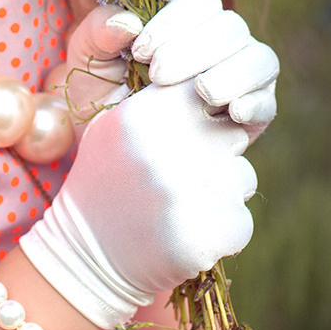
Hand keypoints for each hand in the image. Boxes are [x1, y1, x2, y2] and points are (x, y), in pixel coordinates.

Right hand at [20, 78, 256, 329]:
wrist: (89, 253)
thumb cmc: (106, 180)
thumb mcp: (114, 124)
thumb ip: (158, 97)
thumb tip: (208, 76)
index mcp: (148, 111)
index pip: (207, 89)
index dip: (201, 113)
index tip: (185, 132)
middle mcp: (172, 145)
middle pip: (231, 133)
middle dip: (215, 152)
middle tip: (179, 176)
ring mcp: (194, 190)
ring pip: (241, 175)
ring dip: (221, 191)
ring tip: (178, 204)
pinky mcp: (211, 232)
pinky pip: (241, 219)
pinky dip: (222, 229)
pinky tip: (186, 232)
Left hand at [65, 0, 278, 134]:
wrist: (111, 152)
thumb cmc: (99, 95)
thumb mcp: (86, 61)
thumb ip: (98, 32)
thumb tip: (127, 22)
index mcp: (183, 19)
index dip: (174, 19)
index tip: (140, 50)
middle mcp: (219, 41)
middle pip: (230, 26)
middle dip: (194, 48)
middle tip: (158, 76)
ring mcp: (241, 76)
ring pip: (259, 57)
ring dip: (232, 72)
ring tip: (200, 93)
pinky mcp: (254, 113)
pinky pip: (268, 100)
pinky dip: (254, 102)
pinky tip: (231, 114)